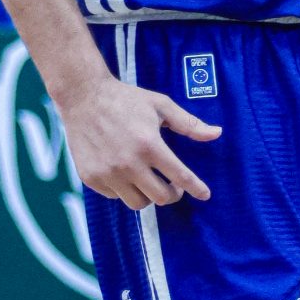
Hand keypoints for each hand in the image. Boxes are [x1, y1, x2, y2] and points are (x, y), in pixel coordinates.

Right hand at [62, 74, 219, 209]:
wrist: (82, 96)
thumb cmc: (125, 99)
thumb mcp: (160, 105)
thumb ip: (189, 123)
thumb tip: (217, 133)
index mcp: (149, 145)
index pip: (180, 176)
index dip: (196, 188)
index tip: (205, 194)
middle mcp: (128, 163)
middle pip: (160, 198)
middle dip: (172, 194)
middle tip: (172, 186)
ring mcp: (107, 173)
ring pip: (138, 203)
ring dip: (148, 195)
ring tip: (148, 180)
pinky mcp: (91, 178)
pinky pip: (115, 196)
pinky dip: (124, 190)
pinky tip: (124, 173)